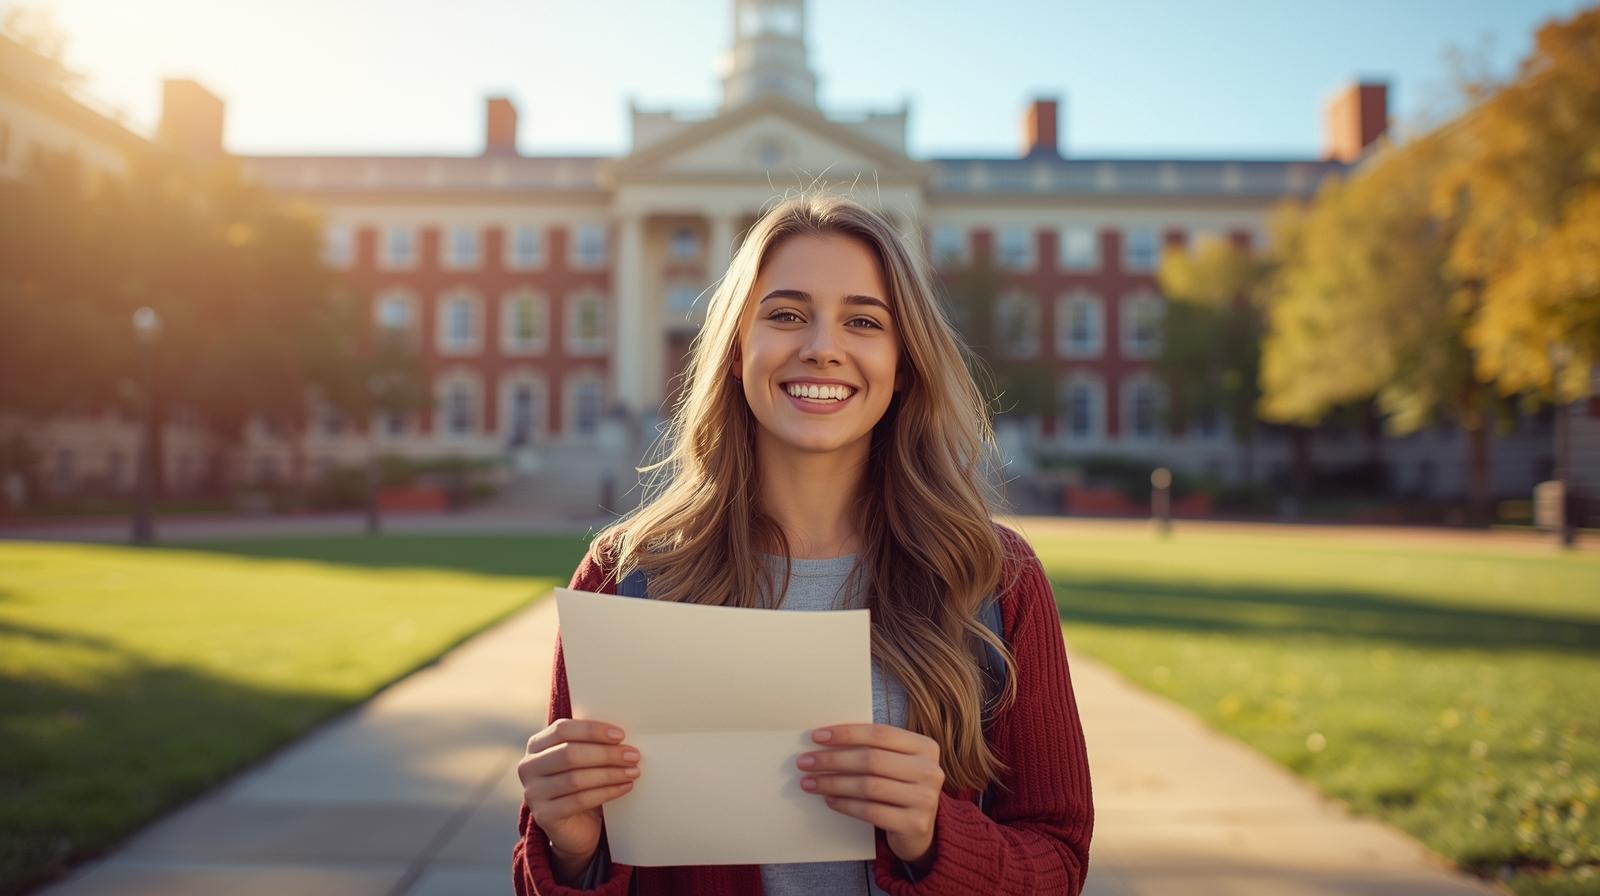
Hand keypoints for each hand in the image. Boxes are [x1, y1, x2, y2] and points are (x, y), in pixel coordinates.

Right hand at [517, 719, 640, 864]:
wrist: (574, 827)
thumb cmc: (581, 784)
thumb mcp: (583, 760)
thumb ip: (592, 744)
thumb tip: (622, 736)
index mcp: (536, 745)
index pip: (562, 729)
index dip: (592, 730)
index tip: (620, 735)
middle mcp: (529, 767)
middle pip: (569, 754)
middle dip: (606, 754)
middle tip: (633, 755)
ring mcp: (533, 793)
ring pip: (576, 779)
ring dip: (610, 774)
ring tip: (633, 771)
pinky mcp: (544, 816)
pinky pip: (579, 801)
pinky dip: (606, 792)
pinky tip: (625, 787)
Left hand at [797, 724, 942, 870]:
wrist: (919, 830)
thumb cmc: (899, 787)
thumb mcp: (894, 763)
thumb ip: (872, 749)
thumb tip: (824, 739)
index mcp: (925, 747)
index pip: (880, 734)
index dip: (846, 733)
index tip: (816, 736)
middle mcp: (930, 770)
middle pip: (872, 760)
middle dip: (833, 759)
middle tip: (805, 762)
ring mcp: (925, 799)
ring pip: (868, 786)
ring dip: (833, 783)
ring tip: (809, 782)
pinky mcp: (914, 824)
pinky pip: (870, 811)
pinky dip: (845, 804)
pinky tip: (829, 800)